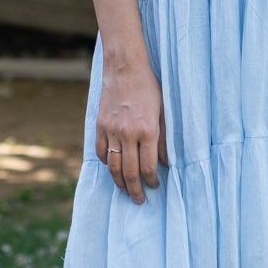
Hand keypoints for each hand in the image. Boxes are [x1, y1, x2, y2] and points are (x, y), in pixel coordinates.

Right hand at [96, 57, 168, 203]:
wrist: (125, 68)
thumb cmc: (149, 88)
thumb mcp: (163, 112)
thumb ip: (164, 139)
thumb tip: (166, 163)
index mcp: (148, 131)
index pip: (148, 167)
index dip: (152, 180)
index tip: (155, 185)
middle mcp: (128, 134)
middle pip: (130, 172)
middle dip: (136, 190)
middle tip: (139, 199)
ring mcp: (112, 131)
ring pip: (113, 167)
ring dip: (120, 183)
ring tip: (125, 191)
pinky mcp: (100, 126)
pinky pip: (102, 152)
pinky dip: (107, 163)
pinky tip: (113, 168)